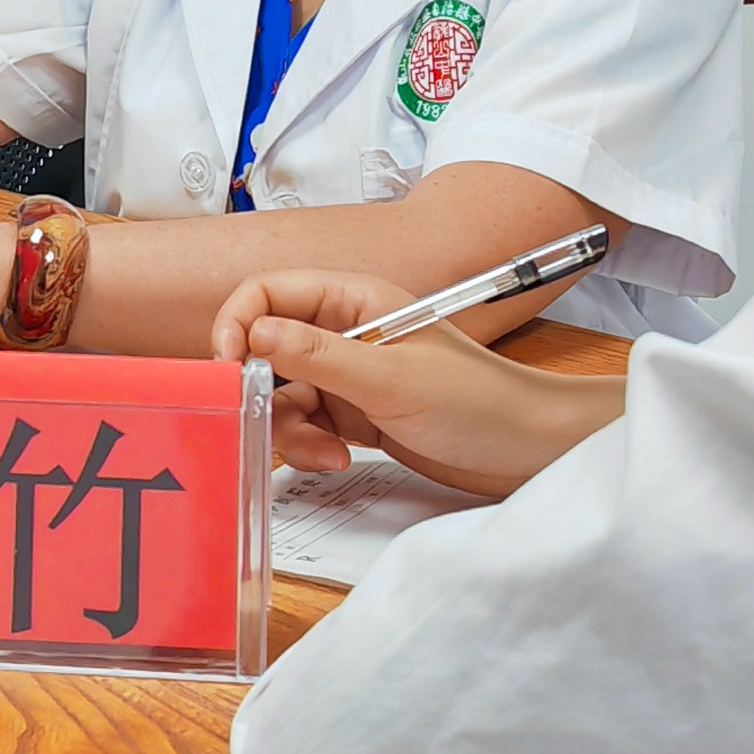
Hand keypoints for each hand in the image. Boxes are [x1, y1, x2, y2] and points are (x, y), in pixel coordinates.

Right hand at [213, 271, 621, 501]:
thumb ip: (317, 355)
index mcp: (354, 299)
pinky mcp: (354, 414)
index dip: (238, 323)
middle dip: (260, 388)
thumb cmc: (478, 402)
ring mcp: (348, 375)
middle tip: (260, 419)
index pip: (269, 292)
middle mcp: (344, 331)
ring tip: (326, 452)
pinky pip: (306, 426)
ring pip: (281, 396)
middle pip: (266, 347)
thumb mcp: (391, 379)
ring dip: (291, 428)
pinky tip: (339, 460)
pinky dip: (310, 447)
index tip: (226, 366)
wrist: (526, 451)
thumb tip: (253, 332)